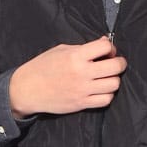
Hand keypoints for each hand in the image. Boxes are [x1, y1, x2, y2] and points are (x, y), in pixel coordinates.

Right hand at [9, 36, 127, 117]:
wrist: (27, 89)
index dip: (110, 47)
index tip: (107, 51)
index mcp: (75, 56)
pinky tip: (101, 90)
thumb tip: (105, 43)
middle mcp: (82, 73)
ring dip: (113, 79)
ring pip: (114, 84)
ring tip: (106, 77)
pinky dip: (107, 94)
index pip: (105, 47)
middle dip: (119, 63)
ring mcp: (83, 90)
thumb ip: (83, 47)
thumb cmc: (42, 67)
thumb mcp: (61, 50)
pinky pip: (106, 100)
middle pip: (115, 67)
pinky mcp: (82, 104)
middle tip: (115, 63)